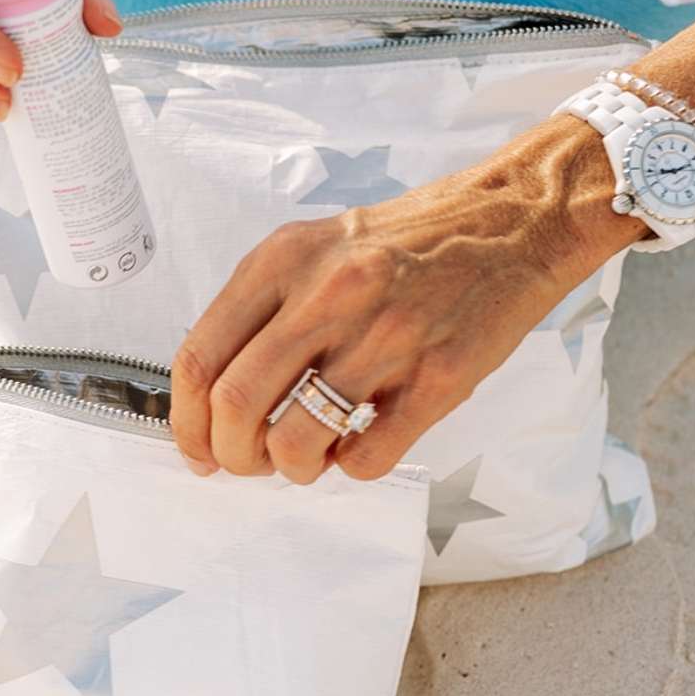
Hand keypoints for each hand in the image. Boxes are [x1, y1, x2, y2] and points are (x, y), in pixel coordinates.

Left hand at [169, 116, 642, 482]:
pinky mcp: (439, 378)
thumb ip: (262, 308)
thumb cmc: (406, 243)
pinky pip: (367, 457)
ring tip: (305, 458)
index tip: (197, 448)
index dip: (186, 420)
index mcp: (284, 261)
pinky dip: (348, 469)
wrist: (508, 225)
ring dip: (288, 469)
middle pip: (237, 404)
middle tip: (246, 462)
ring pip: (296, 440)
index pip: (200, 355)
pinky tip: (357, 446)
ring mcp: (385, 338)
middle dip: (230, 454)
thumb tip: (215, 393)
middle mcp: (328, 296)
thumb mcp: (314, 248)